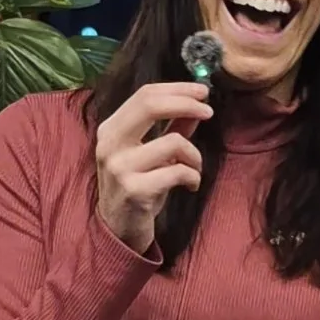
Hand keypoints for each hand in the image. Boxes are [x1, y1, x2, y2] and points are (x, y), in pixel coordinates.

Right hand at [96, 81, 212, 255]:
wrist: (118, 230)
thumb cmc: (137, 187)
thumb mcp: (151, 153)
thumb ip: (171, 127)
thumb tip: (195, 104)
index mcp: (111, 129)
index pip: (144, 94)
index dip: (177, 89)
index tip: (202, 92)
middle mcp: (110, 144)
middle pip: (150, 105)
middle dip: (186, 104)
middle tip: (208, 112)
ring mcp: (120, 168)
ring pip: (173, 142)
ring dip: (194, 155)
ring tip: (194, 168)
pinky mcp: (134, 191)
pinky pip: (177, 172)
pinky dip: (193, 177)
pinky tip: (190, 185)